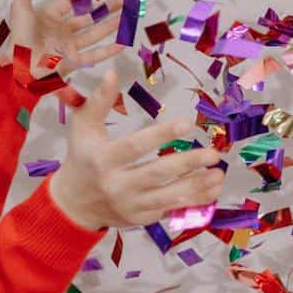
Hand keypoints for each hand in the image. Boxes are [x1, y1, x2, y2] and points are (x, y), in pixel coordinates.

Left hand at [9, 0, 125, 79]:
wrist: (18, 68)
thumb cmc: (18, 37)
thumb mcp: (20, 7)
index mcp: (50, 16)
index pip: (72, 1)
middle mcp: (62, 30)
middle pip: (88, 17)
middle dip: (106, 9)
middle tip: (123, 1)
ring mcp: (69, 47)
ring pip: (95, 34)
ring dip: (111, 25)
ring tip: (127, 16)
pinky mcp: (73, 62)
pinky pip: (94, 55)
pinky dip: (109, 50)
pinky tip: (122, 43)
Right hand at [47, 69, 223, 230]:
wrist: (74, 205)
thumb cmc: (81, 158)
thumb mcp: (82, 127)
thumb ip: (98, 101)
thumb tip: (113, 73)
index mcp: (102, 159)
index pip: (135, 147)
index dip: (162, 135)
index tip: (187, 124)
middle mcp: (117, 185)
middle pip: (157, 174)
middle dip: (188, 164)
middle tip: (213, 154)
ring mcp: (131, 205)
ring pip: (168, 197)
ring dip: (197, 186)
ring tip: (218, 174)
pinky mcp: (141, 219)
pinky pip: (171, 210)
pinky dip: (194, 202)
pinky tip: (211, 190)